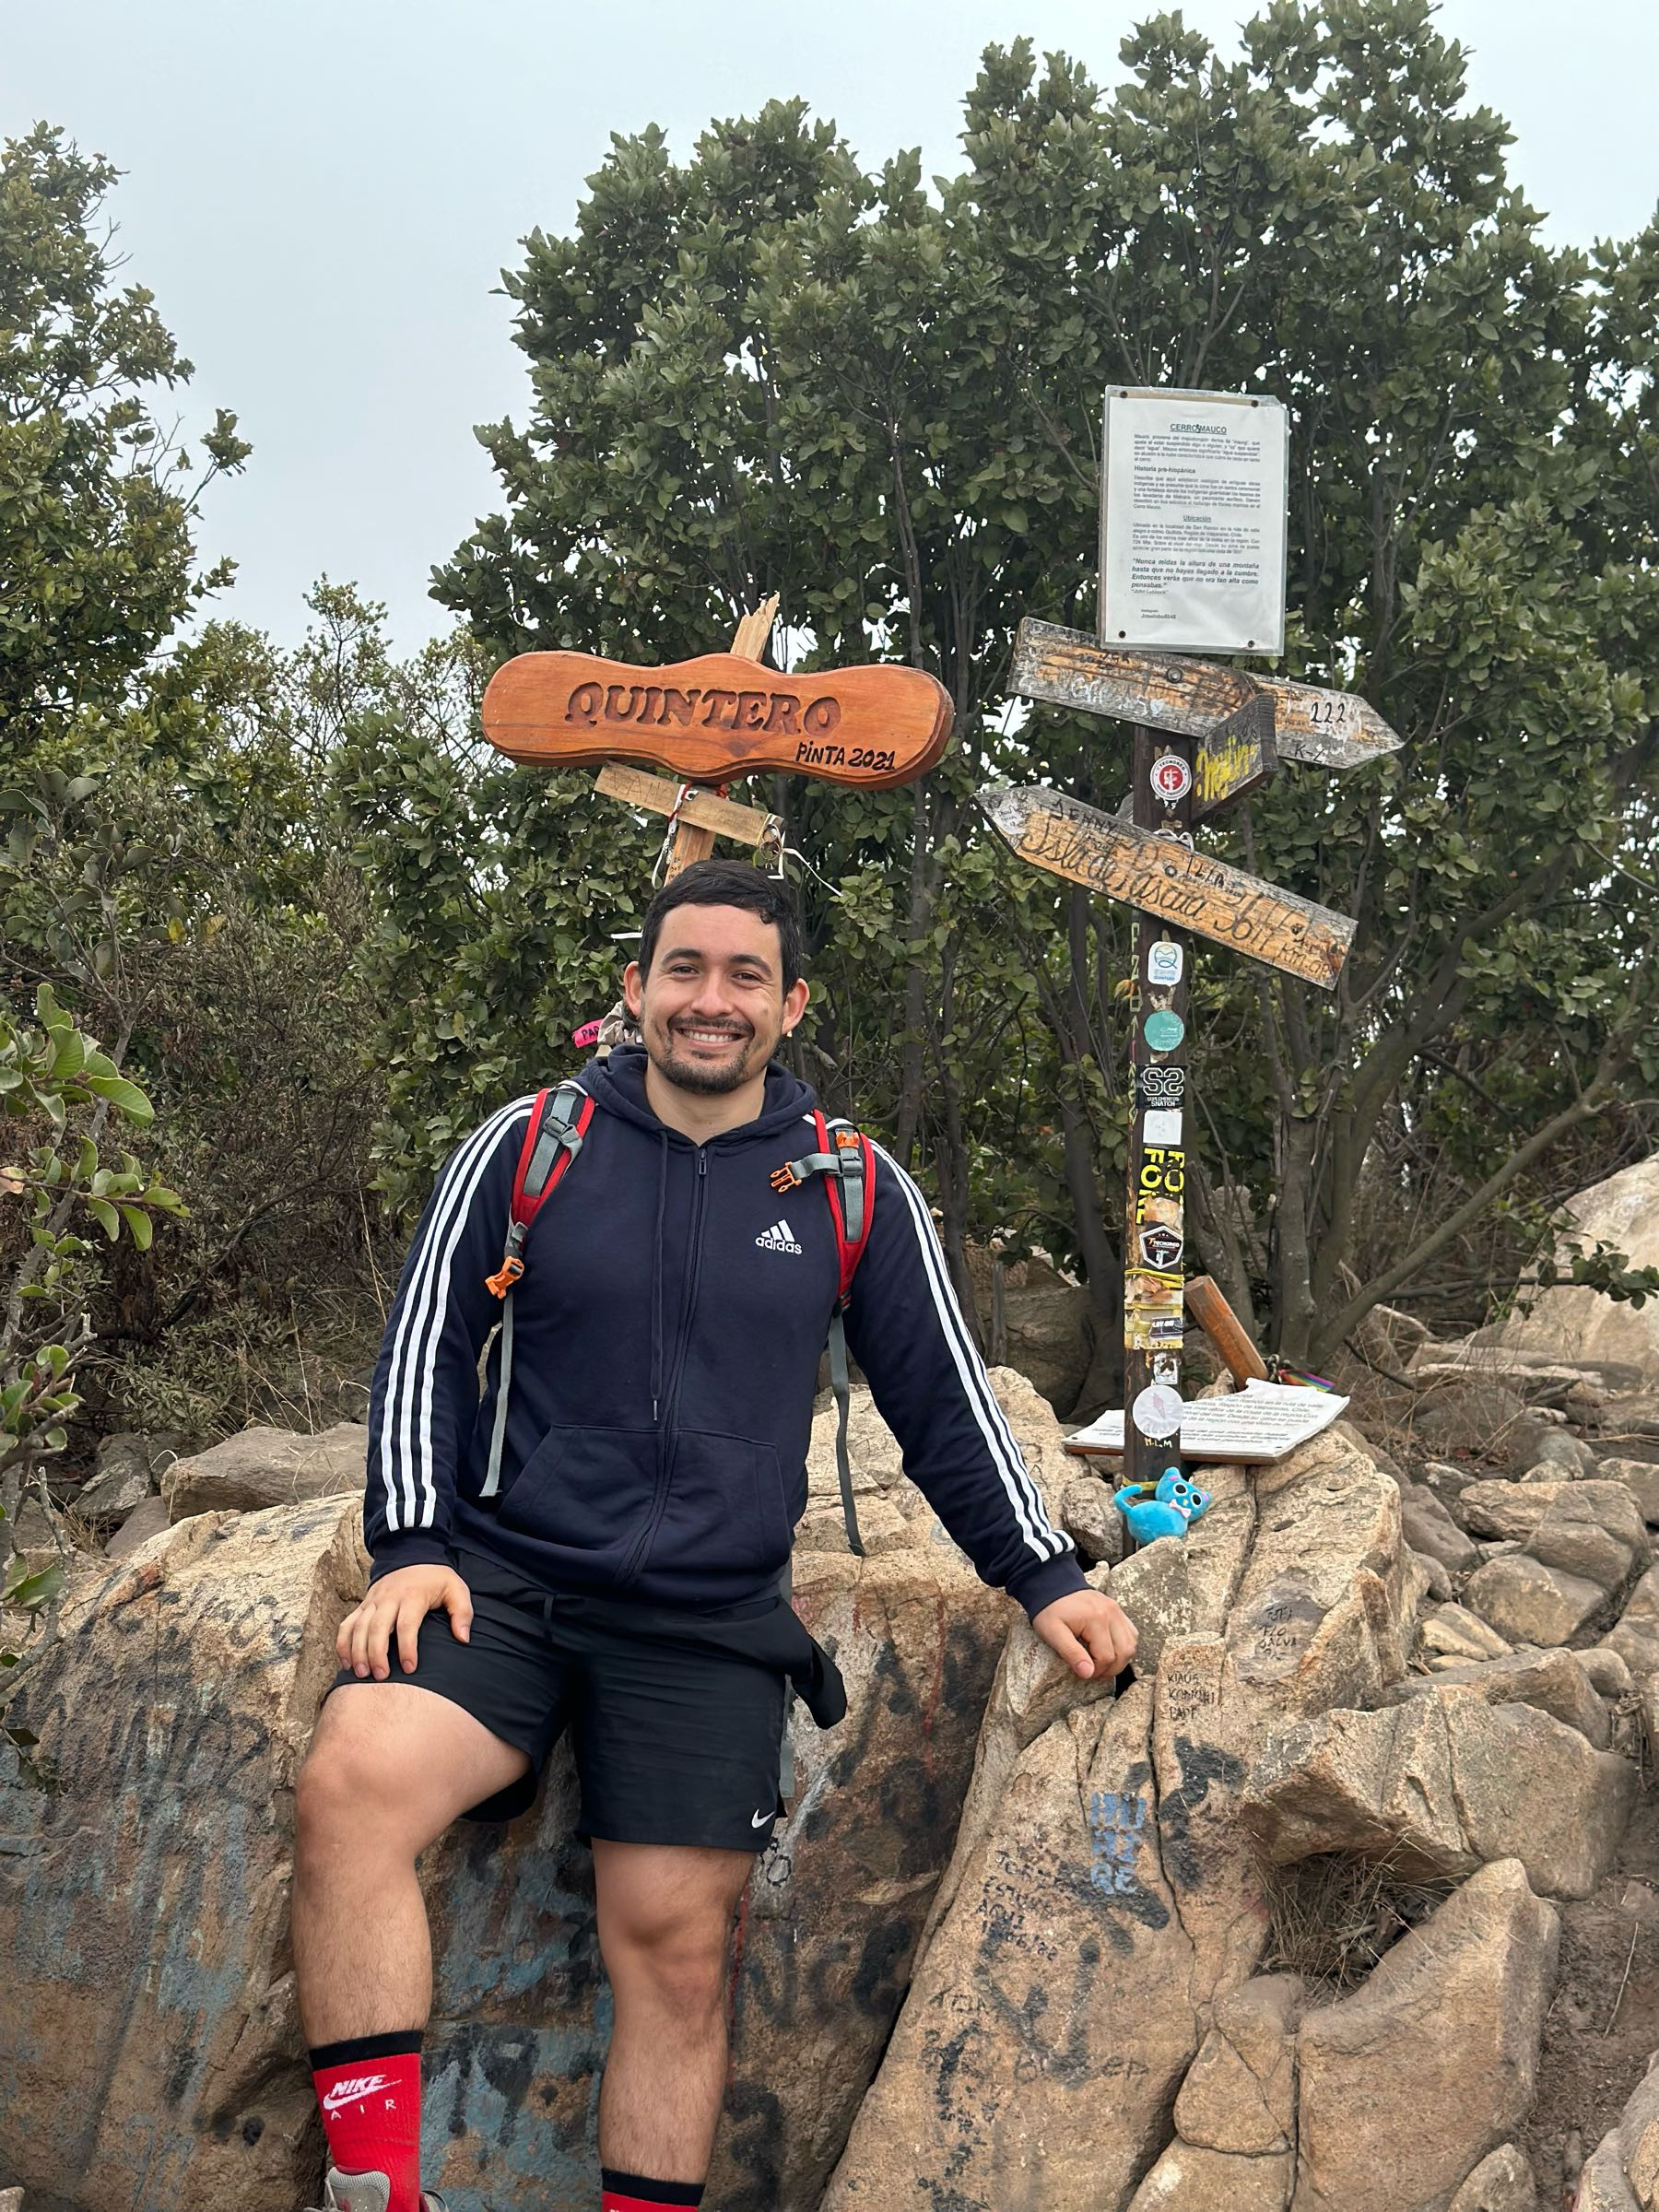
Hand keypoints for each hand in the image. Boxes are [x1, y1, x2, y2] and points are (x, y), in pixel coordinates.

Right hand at [336, 1564, 472, 1680]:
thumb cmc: (435, 1578)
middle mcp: (389, 1598)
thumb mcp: (456, 1588)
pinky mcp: (362, 1605)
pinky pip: (347, 1624)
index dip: (407, 1647)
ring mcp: (372, 1601)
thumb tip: (463, 1638)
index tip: (410, 1668)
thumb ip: (463, 1613)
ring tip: (361, 1674)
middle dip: (376, 1654)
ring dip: (357, 1651)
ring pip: (359, 1627)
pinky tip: (346, 1663)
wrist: (411, 1554)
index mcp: (412, 1596)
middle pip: (377, 1628)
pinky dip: (343, 1643)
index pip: (406, 1624)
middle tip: (381, 1677)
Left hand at [1031, 1588, 1137, 1680]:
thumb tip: (1088, 1673)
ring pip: (1131, 1645)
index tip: (1083, 1673)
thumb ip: (1071, 1653)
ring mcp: (1117, 1611)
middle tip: (1093, 1672)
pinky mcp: (1118, 1611)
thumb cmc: (1050, 1610)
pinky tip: (1109, 1651)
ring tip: (1101, 1664)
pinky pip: (1131, 1634)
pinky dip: (1123, 1647)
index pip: (1106, 1657)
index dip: (1096, 1671)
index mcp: (1096, 1619)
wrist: (1053, 1586)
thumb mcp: (1053, 1633)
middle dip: (1110, 1669)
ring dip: (1119, 1660)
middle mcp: (1111, 1613)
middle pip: (1124, 1653)